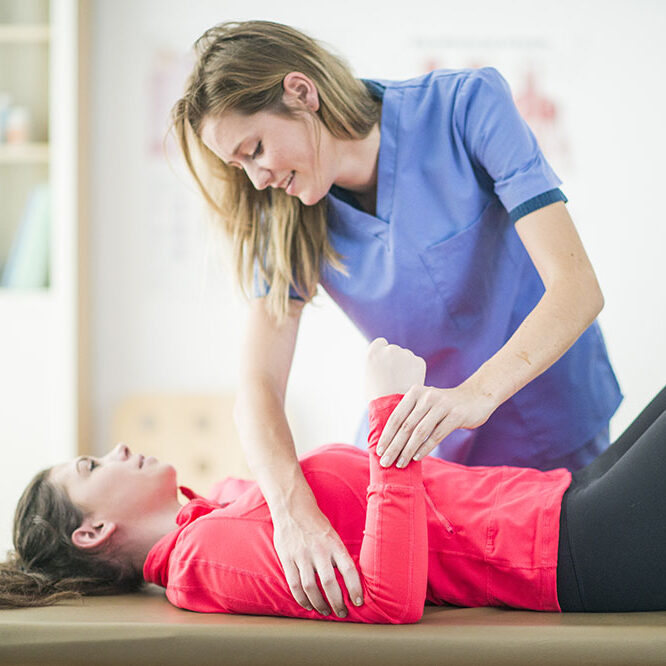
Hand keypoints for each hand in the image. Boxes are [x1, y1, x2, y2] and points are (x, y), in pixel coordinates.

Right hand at [272, 501, 363, 617]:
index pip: (348, 569)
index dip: (355, 588)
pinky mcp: (287, 558)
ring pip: (311, 587)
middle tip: (342, 613)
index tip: (358, 602)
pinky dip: (302, 599)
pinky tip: (308, 605)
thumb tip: (350, 578)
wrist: (292, 507)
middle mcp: (319, 550)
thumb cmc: (316, 523)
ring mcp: (302, 555)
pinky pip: (294, 584)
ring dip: (319, 604)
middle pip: (330, 583)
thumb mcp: (332, 534)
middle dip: (337, 603)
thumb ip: (338, 555)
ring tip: (326, 611)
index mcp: (334, 543)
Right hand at [365, 338, 426, 401]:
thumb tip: (380, 363)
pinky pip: (416, 363)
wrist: (392, 407)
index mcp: (373, 352)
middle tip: (395, 377)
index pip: (380, 343)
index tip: (385, 362)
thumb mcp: (367, 378)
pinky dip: (415, 371)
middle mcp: (389, 350)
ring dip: (406, 365)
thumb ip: (374, 365)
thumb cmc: (377, 397)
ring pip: (406, 356)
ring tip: (402, 383)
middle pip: (394, 350)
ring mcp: (405, 354)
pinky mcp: (418, 361)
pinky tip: (410, 383)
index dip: (383, 353)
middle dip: (395, 360)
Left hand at [375, 380, 497, 467]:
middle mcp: (426, 397)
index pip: (396, 417)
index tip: (379, 451)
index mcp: (415, 392)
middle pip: (405, 426)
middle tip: (385, 462)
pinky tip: (416, 458)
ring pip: (419, 432)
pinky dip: (425, 448)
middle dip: (393, 446)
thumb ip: (410, 414)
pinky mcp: (455, 415)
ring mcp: (442, 405)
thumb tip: (390, 439)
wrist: (476, 396)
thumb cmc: (445, 404)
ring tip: (400, 463)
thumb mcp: (426, 402)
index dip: (386, 435)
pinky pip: (436, 435)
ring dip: (407, 450)